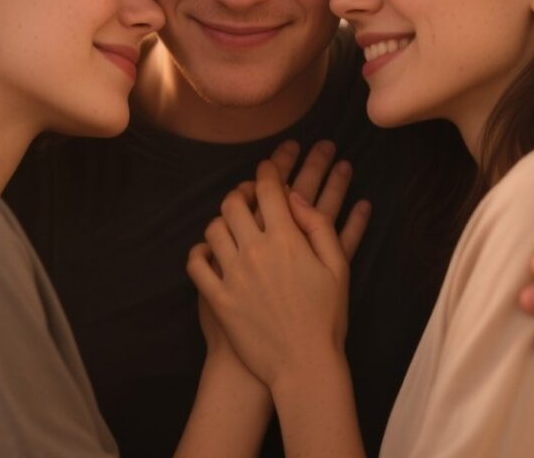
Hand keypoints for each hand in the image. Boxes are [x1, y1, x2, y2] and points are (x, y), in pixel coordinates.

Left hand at [188, 159, 369, 388]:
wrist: (304, 366)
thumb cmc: (327, 316)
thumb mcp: (337, 267)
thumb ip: (319, 226)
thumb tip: (296, 197)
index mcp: (286, 239)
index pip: (269, 189)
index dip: (267, 171)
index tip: (267, 167)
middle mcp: (254, 251)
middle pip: (234, 202)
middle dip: (240, 191)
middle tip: (247, 194)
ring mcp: (232, 274)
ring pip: (213, 229)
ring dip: (221, 220)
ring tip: (230, 223)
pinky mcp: (217, 298)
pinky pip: (196, 265)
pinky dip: (198, 253)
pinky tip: (207, 252)